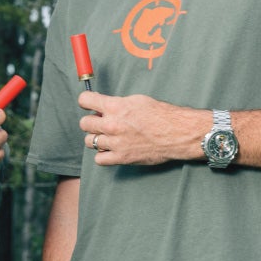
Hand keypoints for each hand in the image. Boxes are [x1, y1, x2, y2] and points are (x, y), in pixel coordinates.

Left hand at [77, 91, 203, 165]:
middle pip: (84, 123)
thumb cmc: (160, 114)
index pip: (84, 101)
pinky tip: (111, 150)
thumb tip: (103, 107)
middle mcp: (112, 124)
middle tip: (101, 122)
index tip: (90, 105)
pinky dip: (103, 155)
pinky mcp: (121, 158)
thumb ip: (117, 104)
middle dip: (91, 121)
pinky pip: (99, 159)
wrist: (176, 133)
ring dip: (96, 138)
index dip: (86, 103)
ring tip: (108, 136)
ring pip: (89, 141)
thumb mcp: (137, 100)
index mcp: (115, 106)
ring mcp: (115, 142)